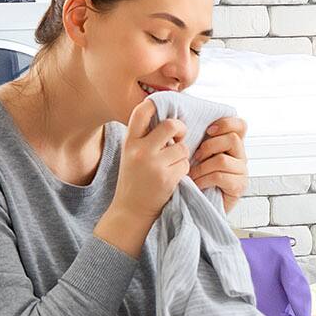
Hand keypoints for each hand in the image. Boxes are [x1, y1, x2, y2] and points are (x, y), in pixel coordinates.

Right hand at [107, 97, 188, 230]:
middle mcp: (140, 150)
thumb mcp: (132, 155)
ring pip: (182, 148)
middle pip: (171, 125)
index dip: (156, 104)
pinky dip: (184, 170)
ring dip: (182, 156)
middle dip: (181, 129)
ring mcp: (154, 164)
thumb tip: (170, 119)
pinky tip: (173, 178)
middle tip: (179, 138)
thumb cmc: (134, 181)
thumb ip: (145, 138)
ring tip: (172, 165)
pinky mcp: (167, 178)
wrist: (130, 211)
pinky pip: (186, 165)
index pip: (141, 111)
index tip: (165, 110)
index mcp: (130, 142)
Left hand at [190, 115, 247, 212]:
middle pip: (232, 139)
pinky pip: (220, 176)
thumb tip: (186, 123)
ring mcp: (242, 172)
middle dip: (209, 146)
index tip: (208, 130)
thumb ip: (201, 140)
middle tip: (196, 157)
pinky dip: (204, 179)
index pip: (240, 125)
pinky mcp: (238, 186)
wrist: (198, 206)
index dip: (226, 123)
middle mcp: (241, 156)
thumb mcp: (198, 155)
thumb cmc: (196, 178)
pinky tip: (197, 184)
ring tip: (193, 175)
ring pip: (223, 159)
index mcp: (233, 145)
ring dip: (202, 167)